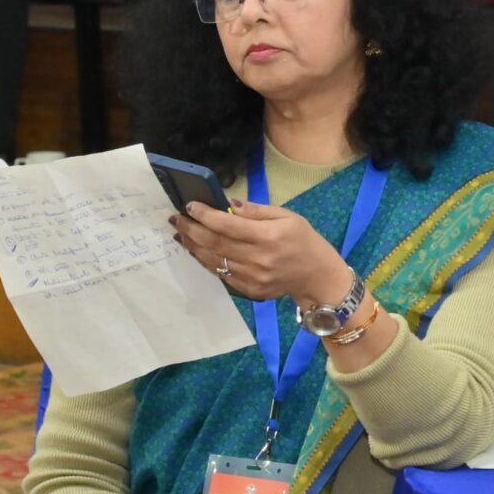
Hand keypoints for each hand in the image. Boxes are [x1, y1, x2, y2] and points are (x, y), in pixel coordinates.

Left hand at [171, 200, 351, 308]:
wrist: (317, 276)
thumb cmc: (304, 241)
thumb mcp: (288, 217)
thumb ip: (257, 211)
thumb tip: (228, 204)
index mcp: (269, 236)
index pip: (227, 225)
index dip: (204, 215)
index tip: (190, 206)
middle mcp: (258, 258)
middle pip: (214, 243)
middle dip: (191, 229)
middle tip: (177, 218)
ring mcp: (252, 277)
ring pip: (213, 260)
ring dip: (193, 246)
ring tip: (181, 233)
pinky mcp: (248, 289)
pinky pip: (221, 274)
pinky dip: (205, 260)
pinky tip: (198, 250)